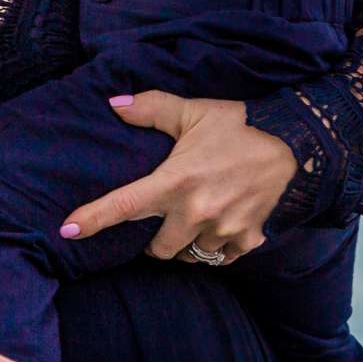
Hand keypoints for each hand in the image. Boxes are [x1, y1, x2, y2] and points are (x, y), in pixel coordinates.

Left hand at [60, 92, 296, 263]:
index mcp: (175, 182)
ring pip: (190, 255)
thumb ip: (151, 108)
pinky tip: (220, 224)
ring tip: (192, 220)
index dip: (93, 219)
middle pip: (157, 250)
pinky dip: (216, 246)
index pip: (124, 205)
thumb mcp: (193, 111)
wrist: (295, 144)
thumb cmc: (239, 125)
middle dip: (153, 241)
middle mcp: (195, 213)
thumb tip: (114, 104)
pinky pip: (222, 257)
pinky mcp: (247, 240)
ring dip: (186, 244)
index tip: (67, 230)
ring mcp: (222, 231)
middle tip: (160, 221)